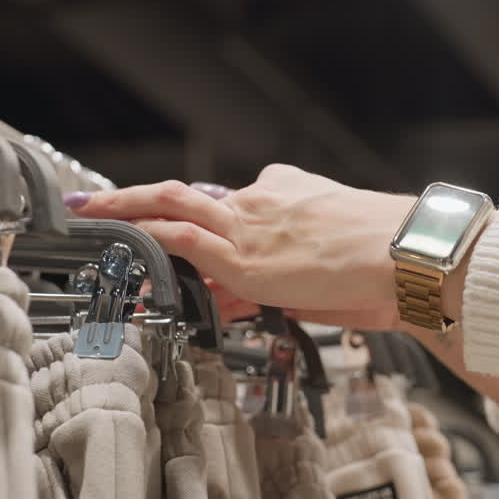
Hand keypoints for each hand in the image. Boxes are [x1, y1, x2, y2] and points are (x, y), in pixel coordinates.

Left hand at [65, 164, 414, 328]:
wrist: (409, 258)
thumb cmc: (388, 264)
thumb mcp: (326, 269)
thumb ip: (275, 283)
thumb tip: (235, 303)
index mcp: (286, 198)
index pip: (225, 207)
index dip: (192, 221)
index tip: (166, 228)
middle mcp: (262, 202)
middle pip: (185, 195)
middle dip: (136, 198)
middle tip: (96, 202)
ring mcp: (249, 225)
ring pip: (171, 206)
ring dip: (124, 210)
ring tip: (88, 215)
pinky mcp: (243, 255)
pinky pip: (179, 238)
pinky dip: (143, 237)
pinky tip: (117, 242)